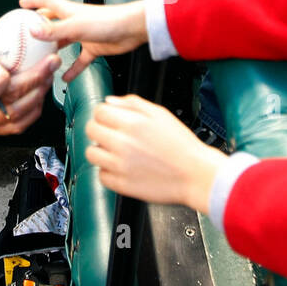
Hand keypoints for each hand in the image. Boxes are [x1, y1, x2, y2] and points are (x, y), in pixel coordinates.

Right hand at [0, 29, 57, 134]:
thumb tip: (3, 31)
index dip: (3, 73)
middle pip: (14, 100)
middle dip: (38, 78)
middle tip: (52, 61)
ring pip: (20, 115)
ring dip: (38, 95)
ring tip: (47, 77)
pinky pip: (16, 126)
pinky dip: (31, 113)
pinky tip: (38, 97)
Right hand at [18, 0, 147, 82]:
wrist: (132, 29)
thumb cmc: (108, 21)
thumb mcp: (76, 26)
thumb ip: (54, 30)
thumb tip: (32, 31)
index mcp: (69, 11)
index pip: (47, 2)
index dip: (34, 1)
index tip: (21, 4)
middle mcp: (75, 21)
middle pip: (53, 23)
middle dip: (40, 27)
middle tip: (26, 35)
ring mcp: (84, 35)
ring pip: (64, 43)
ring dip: (53, 51)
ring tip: (40, 59)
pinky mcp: (94, 48)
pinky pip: (80, 60)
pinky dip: (72, 69)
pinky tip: (65, 78)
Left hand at [86, 95, 228, 213]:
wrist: (196, 174)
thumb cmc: (182, 145)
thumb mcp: (161, 114)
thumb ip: (132, 103)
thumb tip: (110, 101)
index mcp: (132, 123)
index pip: (99, 112)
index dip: (104, 113)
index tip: (109, 118)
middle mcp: (122, 144)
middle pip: (90, 130)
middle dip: (100, 129)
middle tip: (112, 134)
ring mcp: (120, 166)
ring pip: (91, 153)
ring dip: (101, 150)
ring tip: (116, 152)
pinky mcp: (122, 185)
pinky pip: (101, 175)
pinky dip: (109, 171)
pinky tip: (123, 167)